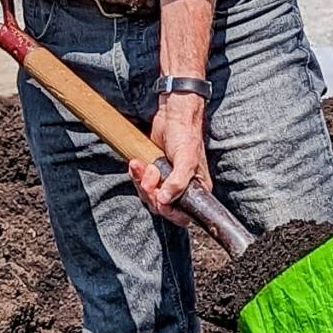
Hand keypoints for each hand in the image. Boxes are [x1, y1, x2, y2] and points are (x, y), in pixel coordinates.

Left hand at [128, 94, 209, 227]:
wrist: (172, 116)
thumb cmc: (186, 135)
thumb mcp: (187, 159)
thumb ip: (178, 182)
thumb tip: (164, 200)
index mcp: (197, 190)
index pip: (182, 216)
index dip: (169, 212)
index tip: (160, 199)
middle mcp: (182, 189)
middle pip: (161, 207)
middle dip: (151, 192)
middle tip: (152, 173)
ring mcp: (166, 182)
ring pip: (149, 196)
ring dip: (141, 182)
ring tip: (143, 165)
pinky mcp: (153, 174)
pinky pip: (140, 184)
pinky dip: (135, 175)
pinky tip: (136, 163)